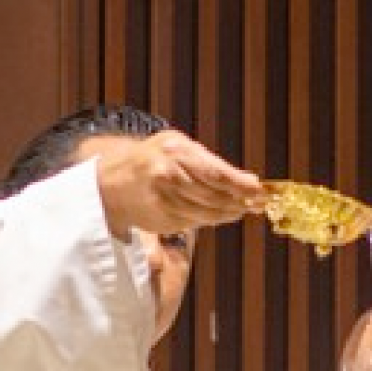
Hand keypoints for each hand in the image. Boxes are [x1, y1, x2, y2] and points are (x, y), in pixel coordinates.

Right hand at [95, 130, 265, 238]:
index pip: (217, 173)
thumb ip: (209, 161)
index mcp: (175, 153)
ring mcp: (165, 201)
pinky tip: (216, 214)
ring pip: (208, 213)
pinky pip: (195, 223)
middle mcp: (169, 176)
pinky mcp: (163, 220)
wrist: (111, 182)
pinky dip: (209, 219)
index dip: (242, 185)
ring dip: (227, 214)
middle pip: (215, 196)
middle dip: (239, 202)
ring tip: (239, 210)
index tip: (260, 190)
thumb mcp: (177, 146)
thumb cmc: (151, 159)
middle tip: (256, 204)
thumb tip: (246, 180)